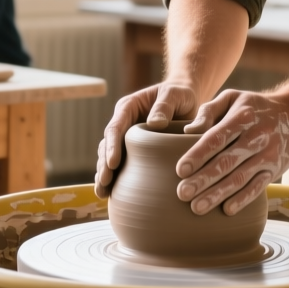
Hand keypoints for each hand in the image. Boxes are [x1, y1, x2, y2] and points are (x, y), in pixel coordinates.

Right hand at [93, 81, 199, 198]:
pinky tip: (111, 194)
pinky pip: (120, 165)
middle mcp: (123, 123)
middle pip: (107, 145)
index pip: (115, 127)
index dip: (111, 146)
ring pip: (109, 157)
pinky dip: (115, 178)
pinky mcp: (134, 151)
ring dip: (104, 174)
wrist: (185, 100)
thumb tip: (155, 123)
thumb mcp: (174, 94)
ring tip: (103, 192)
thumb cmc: (180, 94)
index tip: (112, 163)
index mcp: (128, 108)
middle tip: (104, 183)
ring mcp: (126, 138)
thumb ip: (164, 106)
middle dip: (103, 165)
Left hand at [175, 90, 288, 216]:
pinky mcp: (274, 169)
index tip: (181, 170)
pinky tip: (227, 210)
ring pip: (240, 178)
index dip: (198, 154)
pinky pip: (258, 186)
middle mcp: (257, 137)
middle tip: (182, 193)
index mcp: (242, 117)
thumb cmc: (252, 107)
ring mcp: (267, 155)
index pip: (217, 137)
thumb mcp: (232, 98)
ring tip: (197, 207)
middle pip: (227, 161)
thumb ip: (209, 111)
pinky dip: (243, 199)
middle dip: (203, 179)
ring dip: (218, 194)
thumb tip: (188, 132)